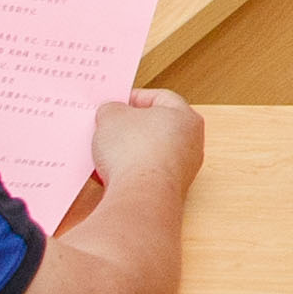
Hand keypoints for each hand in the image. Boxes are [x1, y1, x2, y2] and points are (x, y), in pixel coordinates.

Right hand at [84, 89, 203, 208]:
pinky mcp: (165, 189)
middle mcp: (190, 143)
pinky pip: (142, 174)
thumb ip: (112, 108)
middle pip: (154, 127)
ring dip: (123, 151)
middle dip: (127, 126)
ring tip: (102, 151)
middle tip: (107, 125)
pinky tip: (106, 173)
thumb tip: (111, 113)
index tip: (115, 102)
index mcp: (186, 117)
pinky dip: (125, 171)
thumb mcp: (112, 116)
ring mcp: (180, 169)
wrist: (139, 196)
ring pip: (146, 152)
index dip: (134, 97)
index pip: (160, 97)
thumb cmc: (135, 153)